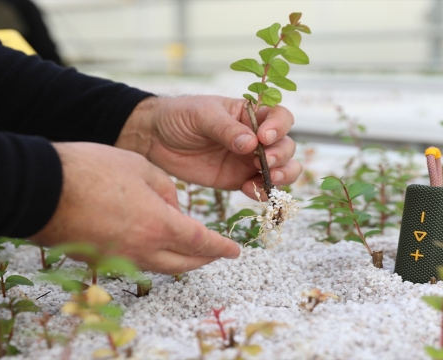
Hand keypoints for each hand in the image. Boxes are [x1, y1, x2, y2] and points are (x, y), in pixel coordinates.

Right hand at [31, 142, 239, 273]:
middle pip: (185, 262)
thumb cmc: (90, 170)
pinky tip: (153, 244)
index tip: (235, 250)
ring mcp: (119, 258)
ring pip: (161, 266)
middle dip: (205, 259)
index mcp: (159, 225)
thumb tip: (174, 206)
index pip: (202, 242)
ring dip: (180, 260)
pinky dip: (152, 257)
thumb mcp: (140, 167)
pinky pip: (136, 263)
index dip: (221, 247)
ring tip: (189, 250)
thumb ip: (166, 189)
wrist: (39, 188)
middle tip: (218, 253)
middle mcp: (142, 249)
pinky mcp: (99, 260)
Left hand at [115, 95, 301, 198]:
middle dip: (282, 155)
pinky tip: (247, 189)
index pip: (280, 117)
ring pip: (283, 169)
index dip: (279, 127)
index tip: (264, 137)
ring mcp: (249, 160)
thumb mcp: (202, 115)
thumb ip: (226, 129)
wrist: (155, 139)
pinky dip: (262, 192)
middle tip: (266, 163)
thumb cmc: (180, 116)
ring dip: (282, 176)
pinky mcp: (239, 180)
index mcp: (250, 114)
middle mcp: (257, 137)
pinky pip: (261, 188)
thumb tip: (252, 144)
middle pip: (286, 145)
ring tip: (267, 179)